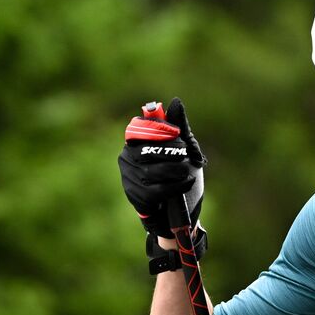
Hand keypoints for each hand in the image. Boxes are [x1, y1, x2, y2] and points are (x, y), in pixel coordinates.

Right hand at [118, 97, 205, 237]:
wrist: (184, 213)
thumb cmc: (183, 177)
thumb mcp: (187, 151)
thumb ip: (180, 128)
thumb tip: (175, 101)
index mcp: (136, 142)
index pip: (140, 128)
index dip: (160, 131)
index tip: (178, 136)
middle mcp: (127, 157)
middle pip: (147, 150)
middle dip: (173, 153)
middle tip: (186, 158)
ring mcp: (129, 178)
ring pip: (152, 171)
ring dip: (176, 171)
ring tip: (187, 173)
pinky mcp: (135, 197)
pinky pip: (155, 189)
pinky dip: (176, 186)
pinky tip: (186, 184)